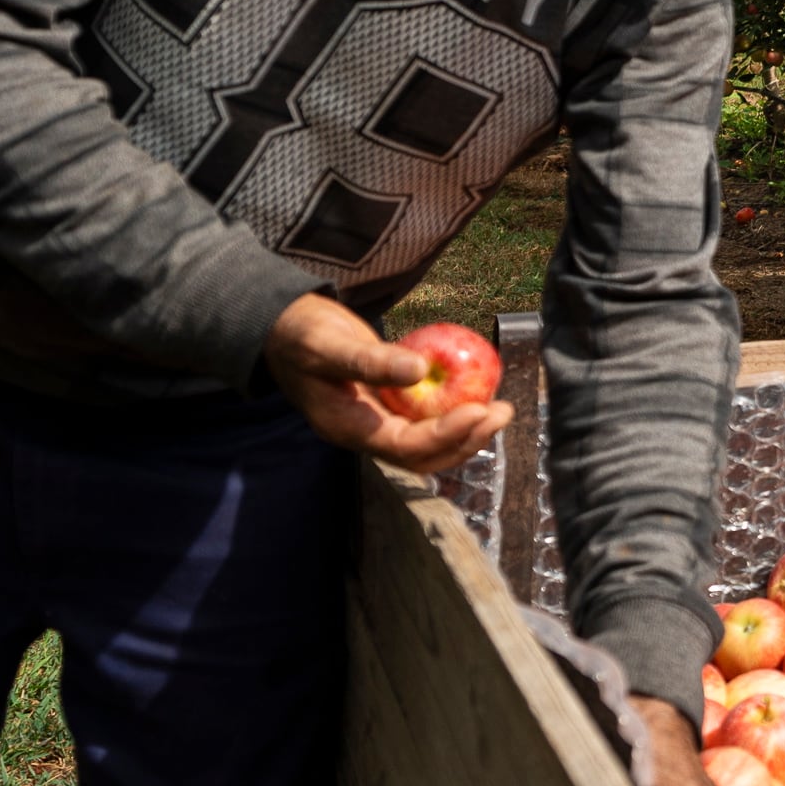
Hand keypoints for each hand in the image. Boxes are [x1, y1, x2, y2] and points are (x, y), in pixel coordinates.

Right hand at [264, 292, 512, 472]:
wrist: (282, 329)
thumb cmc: (300, 334)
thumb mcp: (329, 344)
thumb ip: (370, 360)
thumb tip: (419, 369)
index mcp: (348, 427)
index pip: (405, 446)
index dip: (446, 434)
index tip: (479, 411)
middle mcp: (365, 433)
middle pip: (424, 456)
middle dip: (466, 440)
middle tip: (502, 412)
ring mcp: (376, 422)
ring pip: (428, 443)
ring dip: (466, 431)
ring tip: (499, 408)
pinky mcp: (386, 407)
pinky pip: (424, 419)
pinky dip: (452, 412)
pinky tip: (476, 393)